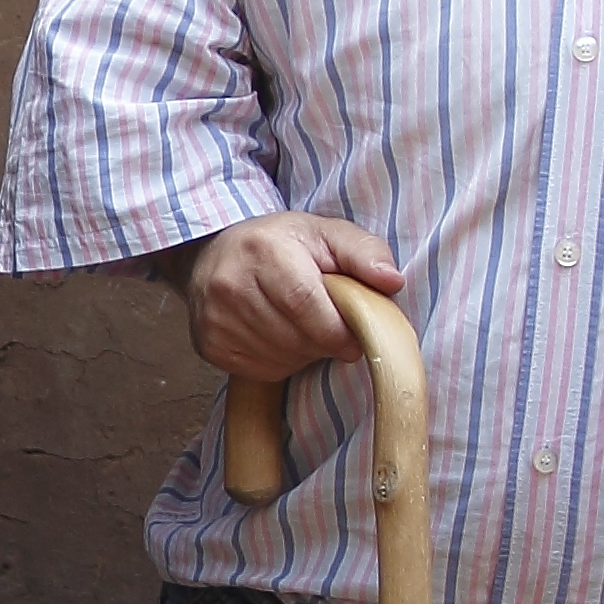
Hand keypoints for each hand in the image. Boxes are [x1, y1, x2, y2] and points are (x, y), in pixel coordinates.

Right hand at [174, 213, 409, 382]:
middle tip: (330, 327)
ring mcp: (215, 319)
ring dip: (304, 353)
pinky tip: (280, 336)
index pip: (305, 304)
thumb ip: (363, 252)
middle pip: (296, 337)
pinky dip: (282, 361)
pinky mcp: (210, 346)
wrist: (214, 256)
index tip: (354, 335)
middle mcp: (230, 285)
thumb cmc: (279, 245)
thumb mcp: (324, 234)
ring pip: (281, 358)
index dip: (337, 329)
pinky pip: (263, 370)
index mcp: (263, 250)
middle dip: (324, 341)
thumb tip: (392, 281)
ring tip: (302, 326)